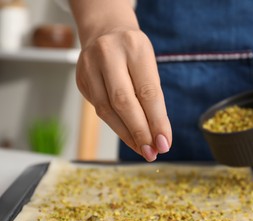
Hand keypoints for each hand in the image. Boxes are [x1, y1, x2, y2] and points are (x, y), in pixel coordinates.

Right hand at [76, 27, 171, 161]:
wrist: (105, 31)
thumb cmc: (133, 52)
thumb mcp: (149, 65)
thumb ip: (153, 98)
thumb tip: (158, 137)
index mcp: (134, 47)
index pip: (148, 91)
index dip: (157, 121)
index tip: (165, 143)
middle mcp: (108, 54)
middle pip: (124, 101)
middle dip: (140, 132)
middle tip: (152, 152)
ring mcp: (89, 66)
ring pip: (107, 109)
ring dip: (127, 134)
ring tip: (143, 150)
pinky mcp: (81, 80)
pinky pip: (99, 109)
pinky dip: (116, 127)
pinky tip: (129, 137)